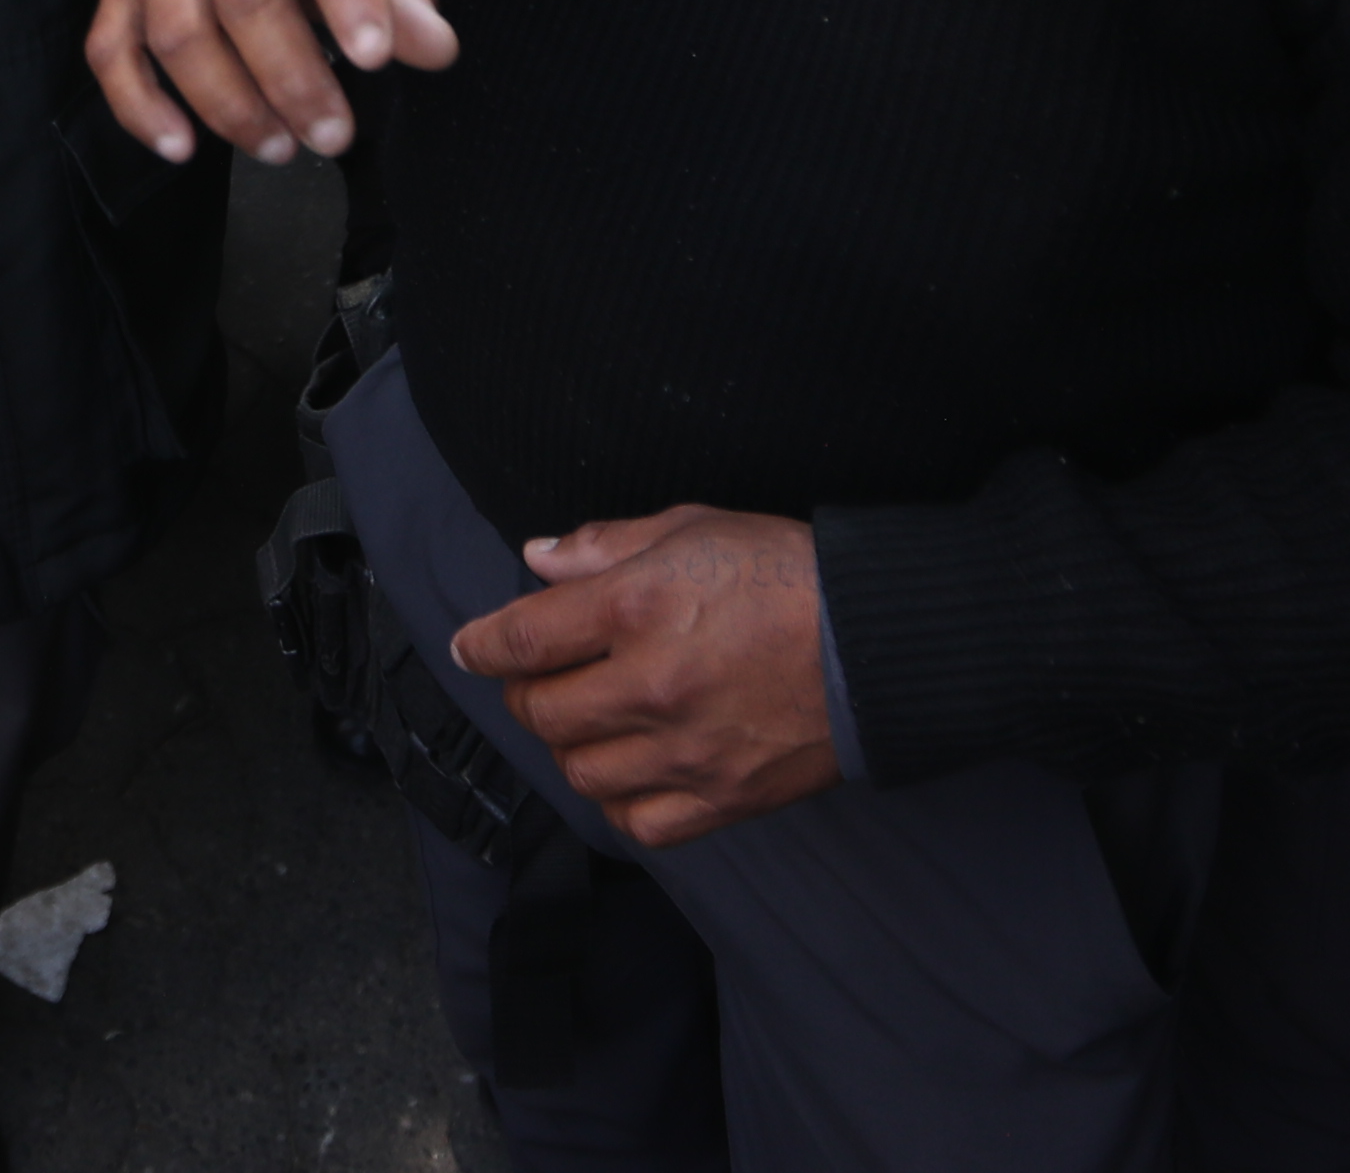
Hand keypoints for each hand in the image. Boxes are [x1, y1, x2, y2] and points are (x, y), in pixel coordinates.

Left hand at [449, 507, 838, 847]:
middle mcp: (649, 686)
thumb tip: (537, 560)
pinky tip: (629, 770)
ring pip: (580, 771)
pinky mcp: (721, 798)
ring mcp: (684, 751)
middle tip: (541, 678)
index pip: (524, 638)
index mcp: (636, 608)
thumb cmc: (789, 573)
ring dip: (570, 745)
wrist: (879, 642)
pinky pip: (638, 821)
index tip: (471, 647)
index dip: (483, 644)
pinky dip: (620, 800)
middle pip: (541, 712)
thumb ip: (605, 545)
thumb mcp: (694, 527)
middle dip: (526, 693)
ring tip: (588, 720)